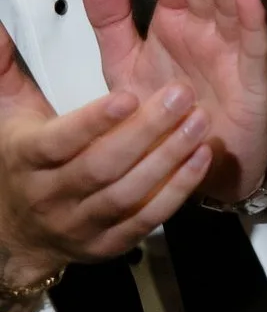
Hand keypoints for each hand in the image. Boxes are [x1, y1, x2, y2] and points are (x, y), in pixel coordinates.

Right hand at [0, 12, 212, 290]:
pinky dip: (177, 191)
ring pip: (127, 195)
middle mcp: (53, 196)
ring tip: (199, 122)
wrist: (16, 232)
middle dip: (145, 131)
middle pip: (101, 167)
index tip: (128, 95)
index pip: (60, 142)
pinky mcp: (109, 243)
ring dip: (168, 159)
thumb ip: (5, 68)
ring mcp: (82, 224)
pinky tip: (201, 159)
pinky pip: (146, 220)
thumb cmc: (21, 161)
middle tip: (181, 94)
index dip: (94, 122)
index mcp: (28, 159)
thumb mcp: (10, 113)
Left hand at [102, 0, 266, 208]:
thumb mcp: (125, 67)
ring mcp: (231, 50)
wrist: (192, 166)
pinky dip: (254, 20)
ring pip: (230, 7)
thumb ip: (111, 24)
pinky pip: (254, 45)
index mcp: (175, 20)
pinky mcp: (251, 78)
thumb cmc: (163, 111)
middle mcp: (205, 28)